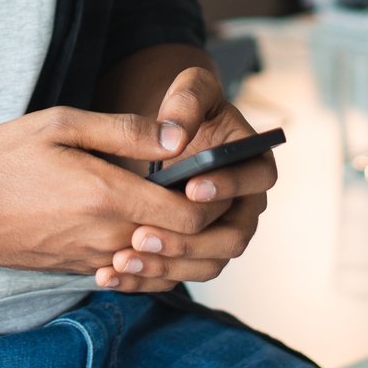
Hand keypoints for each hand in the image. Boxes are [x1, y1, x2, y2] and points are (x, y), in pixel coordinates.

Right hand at [0, 106, 220, 276]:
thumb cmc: (6, 157)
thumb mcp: (61, 124)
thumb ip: (123, 130)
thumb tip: (177, 135)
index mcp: (107, 195)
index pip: (190, 217)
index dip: (212, 200)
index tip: (210, 175)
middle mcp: (107, 236)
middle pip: (186, 249)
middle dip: (209, 228)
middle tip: (211, 195)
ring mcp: (94, 260)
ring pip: (163, 268)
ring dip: (184, 249)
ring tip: (185, 214)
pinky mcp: (82, 271)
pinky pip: (134, 277)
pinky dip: (154, 262)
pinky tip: (149, 234)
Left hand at [96, 66, 273, 293]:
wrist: (168, 137)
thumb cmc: (186, 109)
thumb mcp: (190, 90)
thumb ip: (186, 103)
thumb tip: (174, 136)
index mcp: (253, 163)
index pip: (256, 180)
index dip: (229, 185)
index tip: (191, 187)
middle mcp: (245, 205)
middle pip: (233, 236)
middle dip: (189, 239)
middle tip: (144, 233)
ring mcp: (221, 233)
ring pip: (207, 264)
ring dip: (168, 265)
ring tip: (124, 257)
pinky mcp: (195, 254)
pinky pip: (179, 275)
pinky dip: (148, 277)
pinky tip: (111, 272)